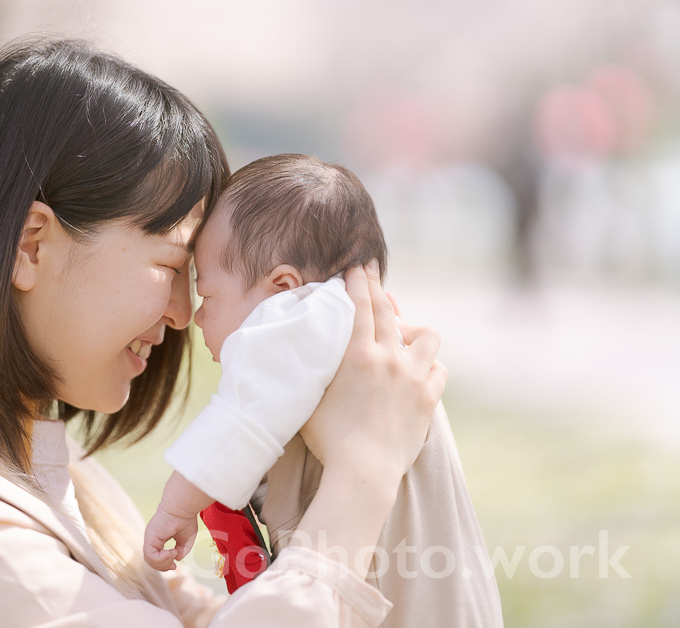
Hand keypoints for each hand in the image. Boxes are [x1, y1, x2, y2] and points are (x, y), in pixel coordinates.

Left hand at [143, 506, 198, 571]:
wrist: (183, 507)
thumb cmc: (185, 519)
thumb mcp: (185, 540)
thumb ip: (181, 550)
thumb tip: (176, 559)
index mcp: (158, 538)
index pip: (155, 557)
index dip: (164, 564)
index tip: (175, 565)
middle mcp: (152, 538)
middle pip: (151, 560)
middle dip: (163, 567)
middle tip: (173, 566)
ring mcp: (149, 538)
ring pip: (149, 560)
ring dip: (163, 563)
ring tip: (174, 554)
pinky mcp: (150, 538)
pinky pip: (150, 556)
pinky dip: (161, 559)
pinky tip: (171, 552)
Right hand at [300, 262, 446, 481]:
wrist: (363, 472)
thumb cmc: (327, 438)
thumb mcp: (309, 395)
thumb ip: (311, 368)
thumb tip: (298, 349)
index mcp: (357, 354)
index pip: (359, 305)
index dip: (357, 280)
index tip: (356, 264)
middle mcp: (389, 358)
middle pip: (386, 310)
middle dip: (376, 286)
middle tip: (371, 270)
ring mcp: (412, 377)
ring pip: (426, 336)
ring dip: (415, 331)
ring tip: (405, 335)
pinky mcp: (428, 399)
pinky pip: (439, 370)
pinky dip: (430, 367)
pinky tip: (420, 371)